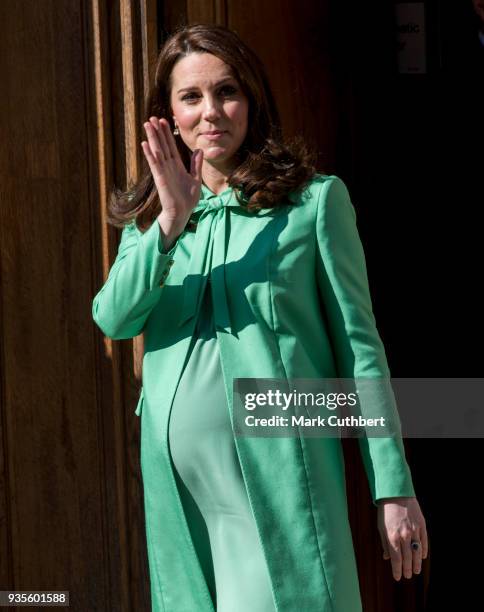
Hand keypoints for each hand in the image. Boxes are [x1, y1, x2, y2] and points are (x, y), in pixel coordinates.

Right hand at [141, 116, 203, 238]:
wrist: (183, 213)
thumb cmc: (188, 199)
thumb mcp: (195, 179)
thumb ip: (196, 165)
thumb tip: (199, 150)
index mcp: (177, 166)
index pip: (171, 146)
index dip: (167, 133)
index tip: (164, 121)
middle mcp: (168, 166)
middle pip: (162, 145)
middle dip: (157, 131)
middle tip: (152, 117)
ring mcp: (163, 172)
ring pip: (157, 151)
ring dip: (152, 138)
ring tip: (147, 125)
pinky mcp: (160, 179)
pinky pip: (154, 164)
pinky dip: (150, 154)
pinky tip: (145, 144)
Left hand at [377, 496, 427, 580]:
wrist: (396, 494)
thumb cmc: (386, 511)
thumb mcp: (381, 527)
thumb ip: (385, 543)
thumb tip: (387, 558)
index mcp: (392, 537)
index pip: (396, 559)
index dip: (397, 570)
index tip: (398, 577)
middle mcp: (404, 535)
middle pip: (408, 558)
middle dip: (407, 569)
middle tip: (408, 576)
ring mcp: (414, 531)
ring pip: (417, 552)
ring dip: (417, 563)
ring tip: (416, 571)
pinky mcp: (422, 526)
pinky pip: (424, 542)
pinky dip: (423, 551)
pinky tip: (422, 557)